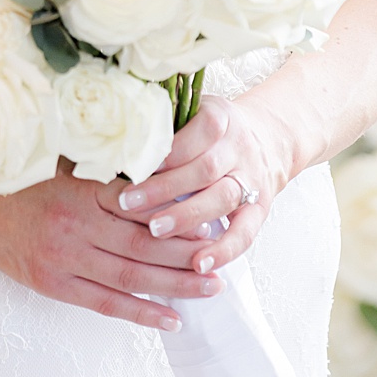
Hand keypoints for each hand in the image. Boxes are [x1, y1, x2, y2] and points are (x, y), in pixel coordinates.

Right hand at [0, 168, 223, 331]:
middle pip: (144, 243)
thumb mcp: (59, 161)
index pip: (141, 203)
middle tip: (223, 258)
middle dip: (188, 254)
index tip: (211, 217)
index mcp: (80, 189)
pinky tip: (172, 319)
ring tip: (211, 289)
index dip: (178, 213)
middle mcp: (74, 224)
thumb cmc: (19, 180)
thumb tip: (157, 163)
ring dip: (176, 285)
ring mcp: (63, 258)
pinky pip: (106, 304)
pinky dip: (142, 313)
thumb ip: (102, 165)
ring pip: (131, 276)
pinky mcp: (53, 284)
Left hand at [107, 97, 293, 277]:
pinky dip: (223, 250)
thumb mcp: (191, 113)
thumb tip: (111, 138)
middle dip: (164, 188)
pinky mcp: (260, 210)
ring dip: (187, 217)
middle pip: (203, 169)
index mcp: (221, 117)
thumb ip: (161, 124)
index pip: (195, 132)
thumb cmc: (208, 131)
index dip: (165, 151)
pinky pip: (245, 233)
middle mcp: (239, 149)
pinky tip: (198, 264)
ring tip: (155, 231)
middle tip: (127, 202)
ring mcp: (252, 181)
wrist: (265, 142)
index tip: (132, 165)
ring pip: (221, 199)